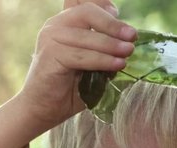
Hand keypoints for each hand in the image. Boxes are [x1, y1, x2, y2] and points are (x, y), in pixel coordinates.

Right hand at [0, 0, 134, 147]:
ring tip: (128, 53)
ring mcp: (50, 38)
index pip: (87, 4)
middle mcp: (56, 25)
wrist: (44, 109)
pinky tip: (116, 65)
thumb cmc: (71, 88)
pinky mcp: (50, 56)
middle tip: (132, 37)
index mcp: (66, 23)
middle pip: (87, 13)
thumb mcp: (94, 64)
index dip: (107, 9)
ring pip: (86, 35)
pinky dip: (101, 60)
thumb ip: (107, 51)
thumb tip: (132, 45)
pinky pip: (80, 55)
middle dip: (113, 25)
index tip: (125, 27)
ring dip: (110, 44)